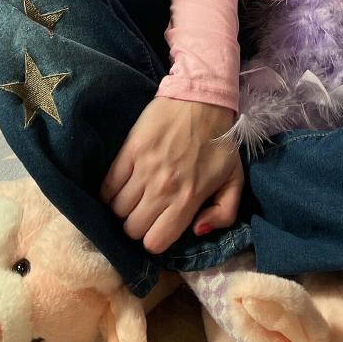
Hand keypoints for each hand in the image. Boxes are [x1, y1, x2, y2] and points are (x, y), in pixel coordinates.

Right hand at [99, 96, 244, 254]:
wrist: (202, 100)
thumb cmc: (219, 141)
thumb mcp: (234, 179)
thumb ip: (224, 213)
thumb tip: (197, 230)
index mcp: (188, 198)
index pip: (156, 242)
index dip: (155, 240)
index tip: (158, 227)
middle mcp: (163, 189)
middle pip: (132, 229)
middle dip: (138, 225)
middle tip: (145, 212)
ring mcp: (144, 169)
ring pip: (117, 209)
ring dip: (123, 209)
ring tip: (133, 198)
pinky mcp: (129, 151)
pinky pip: (107, 185)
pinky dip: (108, 193)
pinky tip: (119, 187)